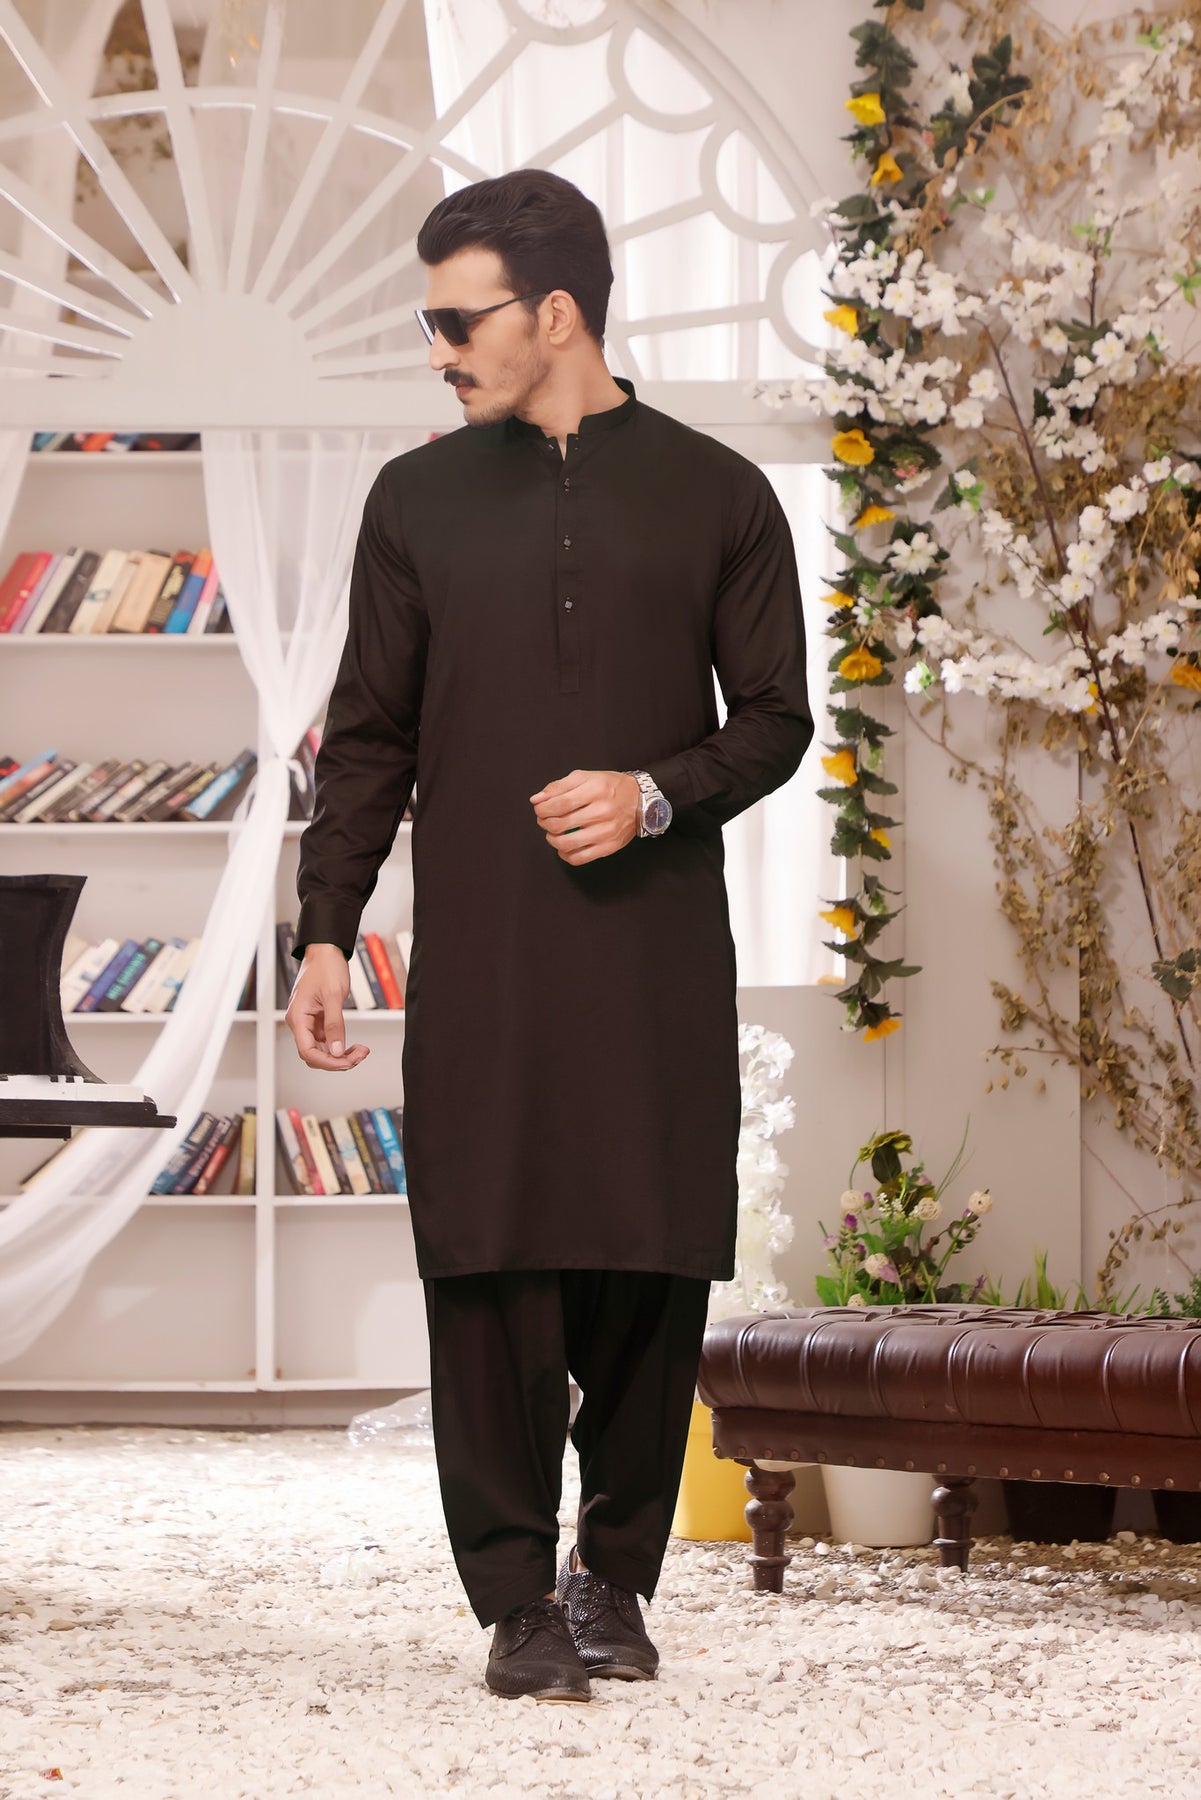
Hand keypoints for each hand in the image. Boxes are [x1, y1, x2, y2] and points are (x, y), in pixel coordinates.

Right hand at [285, 944, 369, 1070]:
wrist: (326, 952)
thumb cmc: (325, 968)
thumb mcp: (333, 996)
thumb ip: (335, 1025)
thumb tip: (336, 1050)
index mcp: (298, 1018)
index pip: (308, 1051)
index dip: (327, 1062)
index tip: (347, 1062)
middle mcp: (301, 1023)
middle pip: (315, 1055)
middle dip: (337, 1060)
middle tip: (359, 1056)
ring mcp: (309, 1022)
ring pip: (322, 1050)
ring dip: (341, 1055)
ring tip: (361, 1052)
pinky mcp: (319, 1020)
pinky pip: (328, 1040)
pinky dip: (341, 1045)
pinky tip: (354, 1046)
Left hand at [530, 769, 640, 864]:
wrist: (639, 800)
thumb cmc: (610, 787)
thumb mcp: (585, 777)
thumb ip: (558, 787)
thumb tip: (536, 799)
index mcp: (595, 790)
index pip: (558, 804)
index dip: (542, 809)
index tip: (540, 808)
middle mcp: (602, 812)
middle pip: (559, 824)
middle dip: (544, 823)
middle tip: (545, 819)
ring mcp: (606, 832)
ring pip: (566, 844)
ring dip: (552, 839)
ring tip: (554, 833)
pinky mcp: (609, 847)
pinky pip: (579, 858)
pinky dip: (565, 854)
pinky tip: (565, 846)